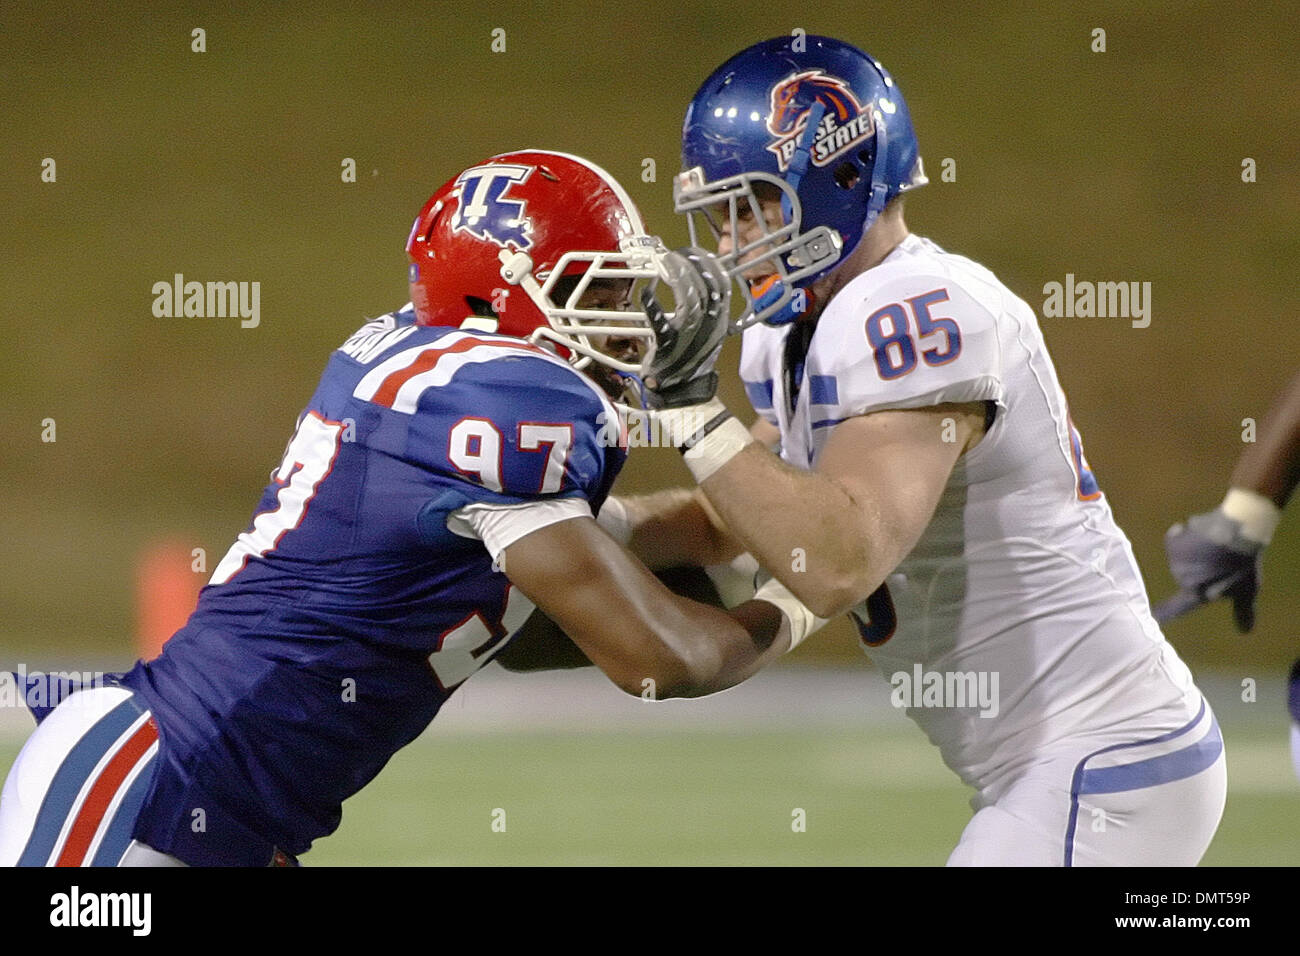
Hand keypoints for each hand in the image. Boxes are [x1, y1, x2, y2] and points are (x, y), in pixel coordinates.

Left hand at [642, 247, 730, 408]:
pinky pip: (660, 323)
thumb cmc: (687, 362)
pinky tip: (647, 291)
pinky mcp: (668, 346)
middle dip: (693, 266)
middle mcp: (708, 329)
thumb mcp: (705, 335)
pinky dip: (653, 306)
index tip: (698, 252)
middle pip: (706, 289)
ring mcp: (689, 337)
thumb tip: (696, 283)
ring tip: (666, 263)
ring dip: (678, 278)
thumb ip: (704, 311)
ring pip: (689, 300)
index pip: (722, 288)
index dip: (711, 266)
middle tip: (678, 253)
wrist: (678, 393)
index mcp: (718, 324)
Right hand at [1153, 508, 1263, 631]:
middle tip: (1219, 558)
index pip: (1178, 607)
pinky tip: (1200, 530)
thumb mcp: (1247, 590)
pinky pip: (1177, 536)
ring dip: (1195, 548)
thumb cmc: (1242, 564)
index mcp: (1197, 593)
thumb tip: (1245, 632)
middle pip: (1187, 573)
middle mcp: (1180, 579)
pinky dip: (1186, 532)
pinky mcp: (1171, 541)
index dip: (1164, 613)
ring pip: (1183, 554)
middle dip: (1200, 566)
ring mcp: (1174, 560)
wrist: (1234, 533)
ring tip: (1214, 542)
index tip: (1152, 618)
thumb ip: (1243, 612)